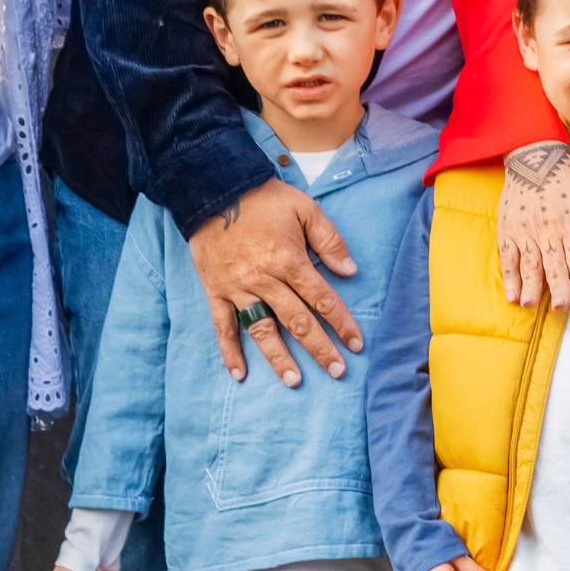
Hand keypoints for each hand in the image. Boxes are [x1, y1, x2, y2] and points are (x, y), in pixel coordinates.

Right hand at [187, 176, 360, 387]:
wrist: (213, 189)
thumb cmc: (263, 198)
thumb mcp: (305, 208)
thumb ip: (329, 239)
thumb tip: (350, 270)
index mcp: (288, 260)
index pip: (321, 298)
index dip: (341, 322)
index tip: (356, 344)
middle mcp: (264, 279)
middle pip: (297, 320)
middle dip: (319, 348)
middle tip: (337, 372)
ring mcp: (237, 288)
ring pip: (261, 329)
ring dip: (278, 357)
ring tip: (294, 381)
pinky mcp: (215, 291)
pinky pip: (222, 326)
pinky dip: (229, 351)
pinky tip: (239, 374)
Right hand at [498, 141, 569, 309]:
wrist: (536, 156)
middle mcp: (548, 230)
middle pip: (554, 265)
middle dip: (558, 289)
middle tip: (561, 308)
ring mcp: (526, 231)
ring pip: (529, 265)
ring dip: (531, 287)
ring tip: (533, 304)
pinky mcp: (508, 230)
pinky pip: (508, 258)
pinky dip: (510, 278)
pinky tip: (513, 295)